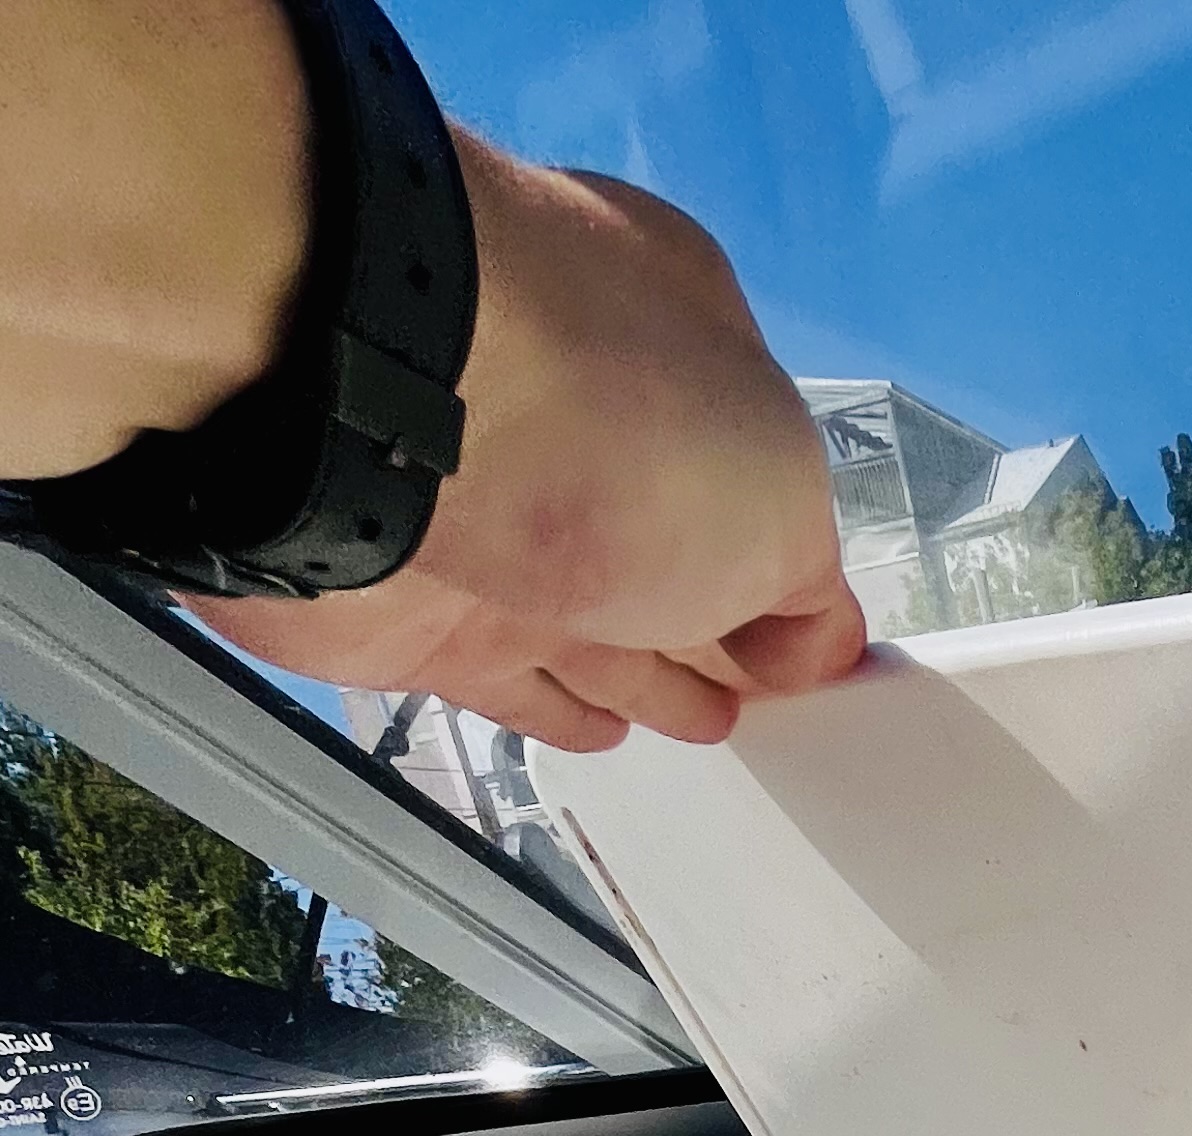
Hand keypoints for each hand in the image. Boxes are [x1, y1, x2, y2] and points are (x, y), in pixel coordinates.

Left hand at [197, 135, 865, 747]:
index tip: (815, 634)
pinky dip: (552, 706)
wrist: (369, 419)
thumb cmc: (604, 423)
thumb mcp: (779, 498)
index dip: (789, 553)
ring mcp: (491, 506)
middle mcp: (579, 415)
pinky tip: (590, 730)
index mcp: (677, 343)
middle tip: (759, 684)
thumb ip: (806, 583)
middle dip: (717, 615)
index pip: (753, 462)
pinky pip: (503, 673)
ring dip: (646, 670)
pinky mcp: (414, 596)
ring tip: (700, 719)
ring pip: (591, 614)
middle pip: (669, 542)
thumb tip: (808, 646)